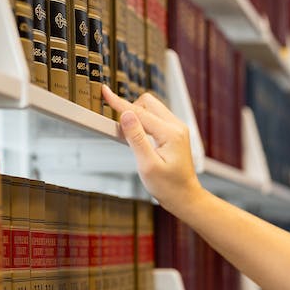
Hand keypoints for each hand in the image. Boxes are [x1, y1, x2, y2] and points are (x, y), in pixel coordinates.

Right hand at [101, 84, 203, 211]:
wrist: (185, 198)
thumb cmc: (168, 187)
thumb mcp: (147, 166)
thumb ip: (136, 139)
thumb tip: (127, 115)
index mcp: (171, 133)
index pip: (140, 112)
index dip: (119, 103)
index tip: (104, 92)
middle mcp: (177, 126)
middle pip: (148, 103)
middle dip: (130, 110)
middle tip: (119, 129)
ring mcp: (177, 129)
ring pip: (151, 109)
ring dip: (137, 117)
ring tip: (129, 137)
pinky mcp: (174, 133)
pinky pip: (155, 118)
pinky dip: (143, 123)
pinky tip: (137, 138)